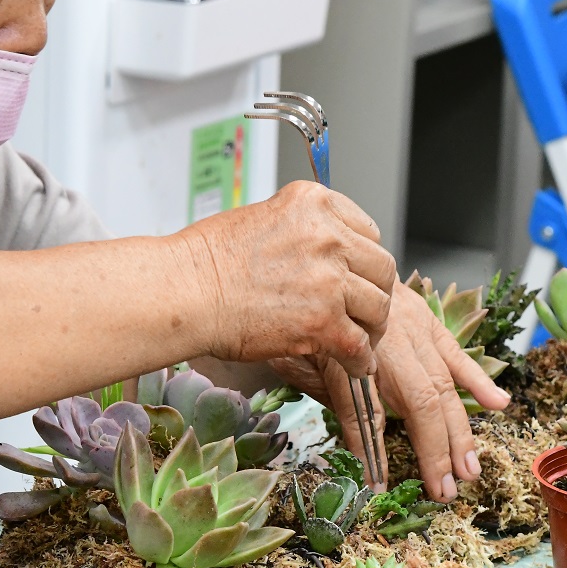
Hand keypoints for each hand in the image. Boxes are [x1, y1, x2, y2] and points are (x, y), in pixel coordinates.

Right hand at [177, 181, 396, 374]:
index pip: (368, 231)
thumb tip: (324, 257)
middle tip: (363, 311)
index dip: (364, 260)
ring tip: (358, 339)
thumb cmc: (208, 260)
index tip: (357, 276)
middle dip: (374, 292)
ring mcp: (329, 279)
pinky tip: (351, 363)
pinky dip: (359, 360)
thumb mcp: (264, 217)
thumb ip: (304, 231)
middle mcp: (328, 236)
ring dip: (370, 327)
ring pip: (378, 307)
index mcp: (316, 204)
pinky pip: (359, 345)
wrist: (185, 291)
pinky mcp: (323, 321)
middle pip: (381, 268)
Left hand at [272, 280, 509, 501]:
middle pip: (418, 402)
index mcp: (348, 351)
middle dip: (436, 450)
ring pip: (443, 385)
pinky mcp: (427, 321)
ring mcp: (413, 330)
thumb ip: (325, 395)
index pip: (362, 410)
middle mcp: (388, 342)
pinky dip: (478, 380)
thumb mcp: (297, 354)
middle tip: (446, 491)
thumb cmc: (308, 308)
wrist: (328, 254)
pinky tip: (499, 405)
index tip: (378, 485)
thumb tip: (351, 448)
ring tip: (471, 469)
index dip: (370, 450)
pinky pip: (456, 354)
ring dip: (460, 431)